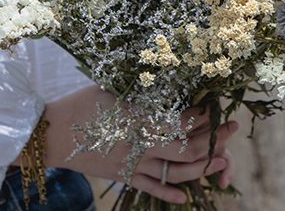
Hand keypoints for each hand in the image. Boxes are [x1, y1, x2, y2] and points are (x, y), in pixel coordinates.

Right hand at [41, 84, 237, 203]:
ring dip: (203, 166)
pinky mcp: (123, 176)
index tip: (217, 106)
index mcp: (142, 118)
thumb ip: (143, 94)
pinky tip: (186, 196)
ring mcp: (134, 164)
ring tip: (222, 159)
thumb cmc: (82, 103)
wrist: (51, 133)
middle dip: (215, 138)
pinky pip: (152, 187)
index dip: (205, 115)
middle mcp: (143, 144)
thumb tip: (169, 88)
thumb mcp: (115, 90)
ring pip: (177, 171)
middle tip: (232, 127)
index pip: (184, 121)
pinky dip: (170, 193)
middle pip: (189, 148)